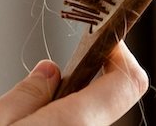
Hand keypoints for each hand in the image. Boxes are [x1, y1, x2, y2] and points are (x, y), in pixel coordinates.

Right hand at [0, 43, 148, 124]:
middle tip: (52, 76)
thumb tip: (49, 72)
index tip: (99, 39)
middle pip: (108, 103)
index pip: (129, 81)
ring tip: (29, 116)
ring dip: (71, 111)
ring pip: (90, 125)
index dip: (118, 52)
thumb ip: (25, 94)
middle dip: (85, 83)